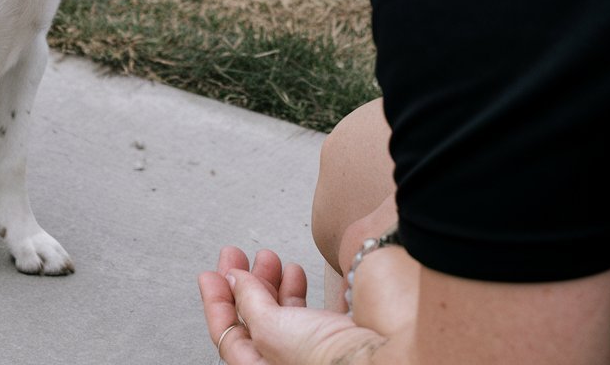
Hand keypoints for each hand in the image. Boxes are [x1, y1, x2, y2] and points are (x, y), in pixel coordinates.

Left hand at [200, 246, 394, 364]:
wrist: (398, 353)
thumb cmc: (340, 361)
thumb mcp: (274, 330)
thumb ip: (249, 303)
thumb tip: (234, 281)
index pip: (229, 339)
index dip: (217, 303)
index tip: (210, 273)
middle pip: (258, 322)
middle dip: (246, 284)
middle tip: (239, 254)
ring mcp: (319, 352)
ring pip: (286, 314)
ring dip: (273, 281)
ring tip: (272, 259)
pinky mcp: (344, 336)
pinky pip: (314, 311)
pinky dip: (303, 288)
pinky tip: (300, 273)